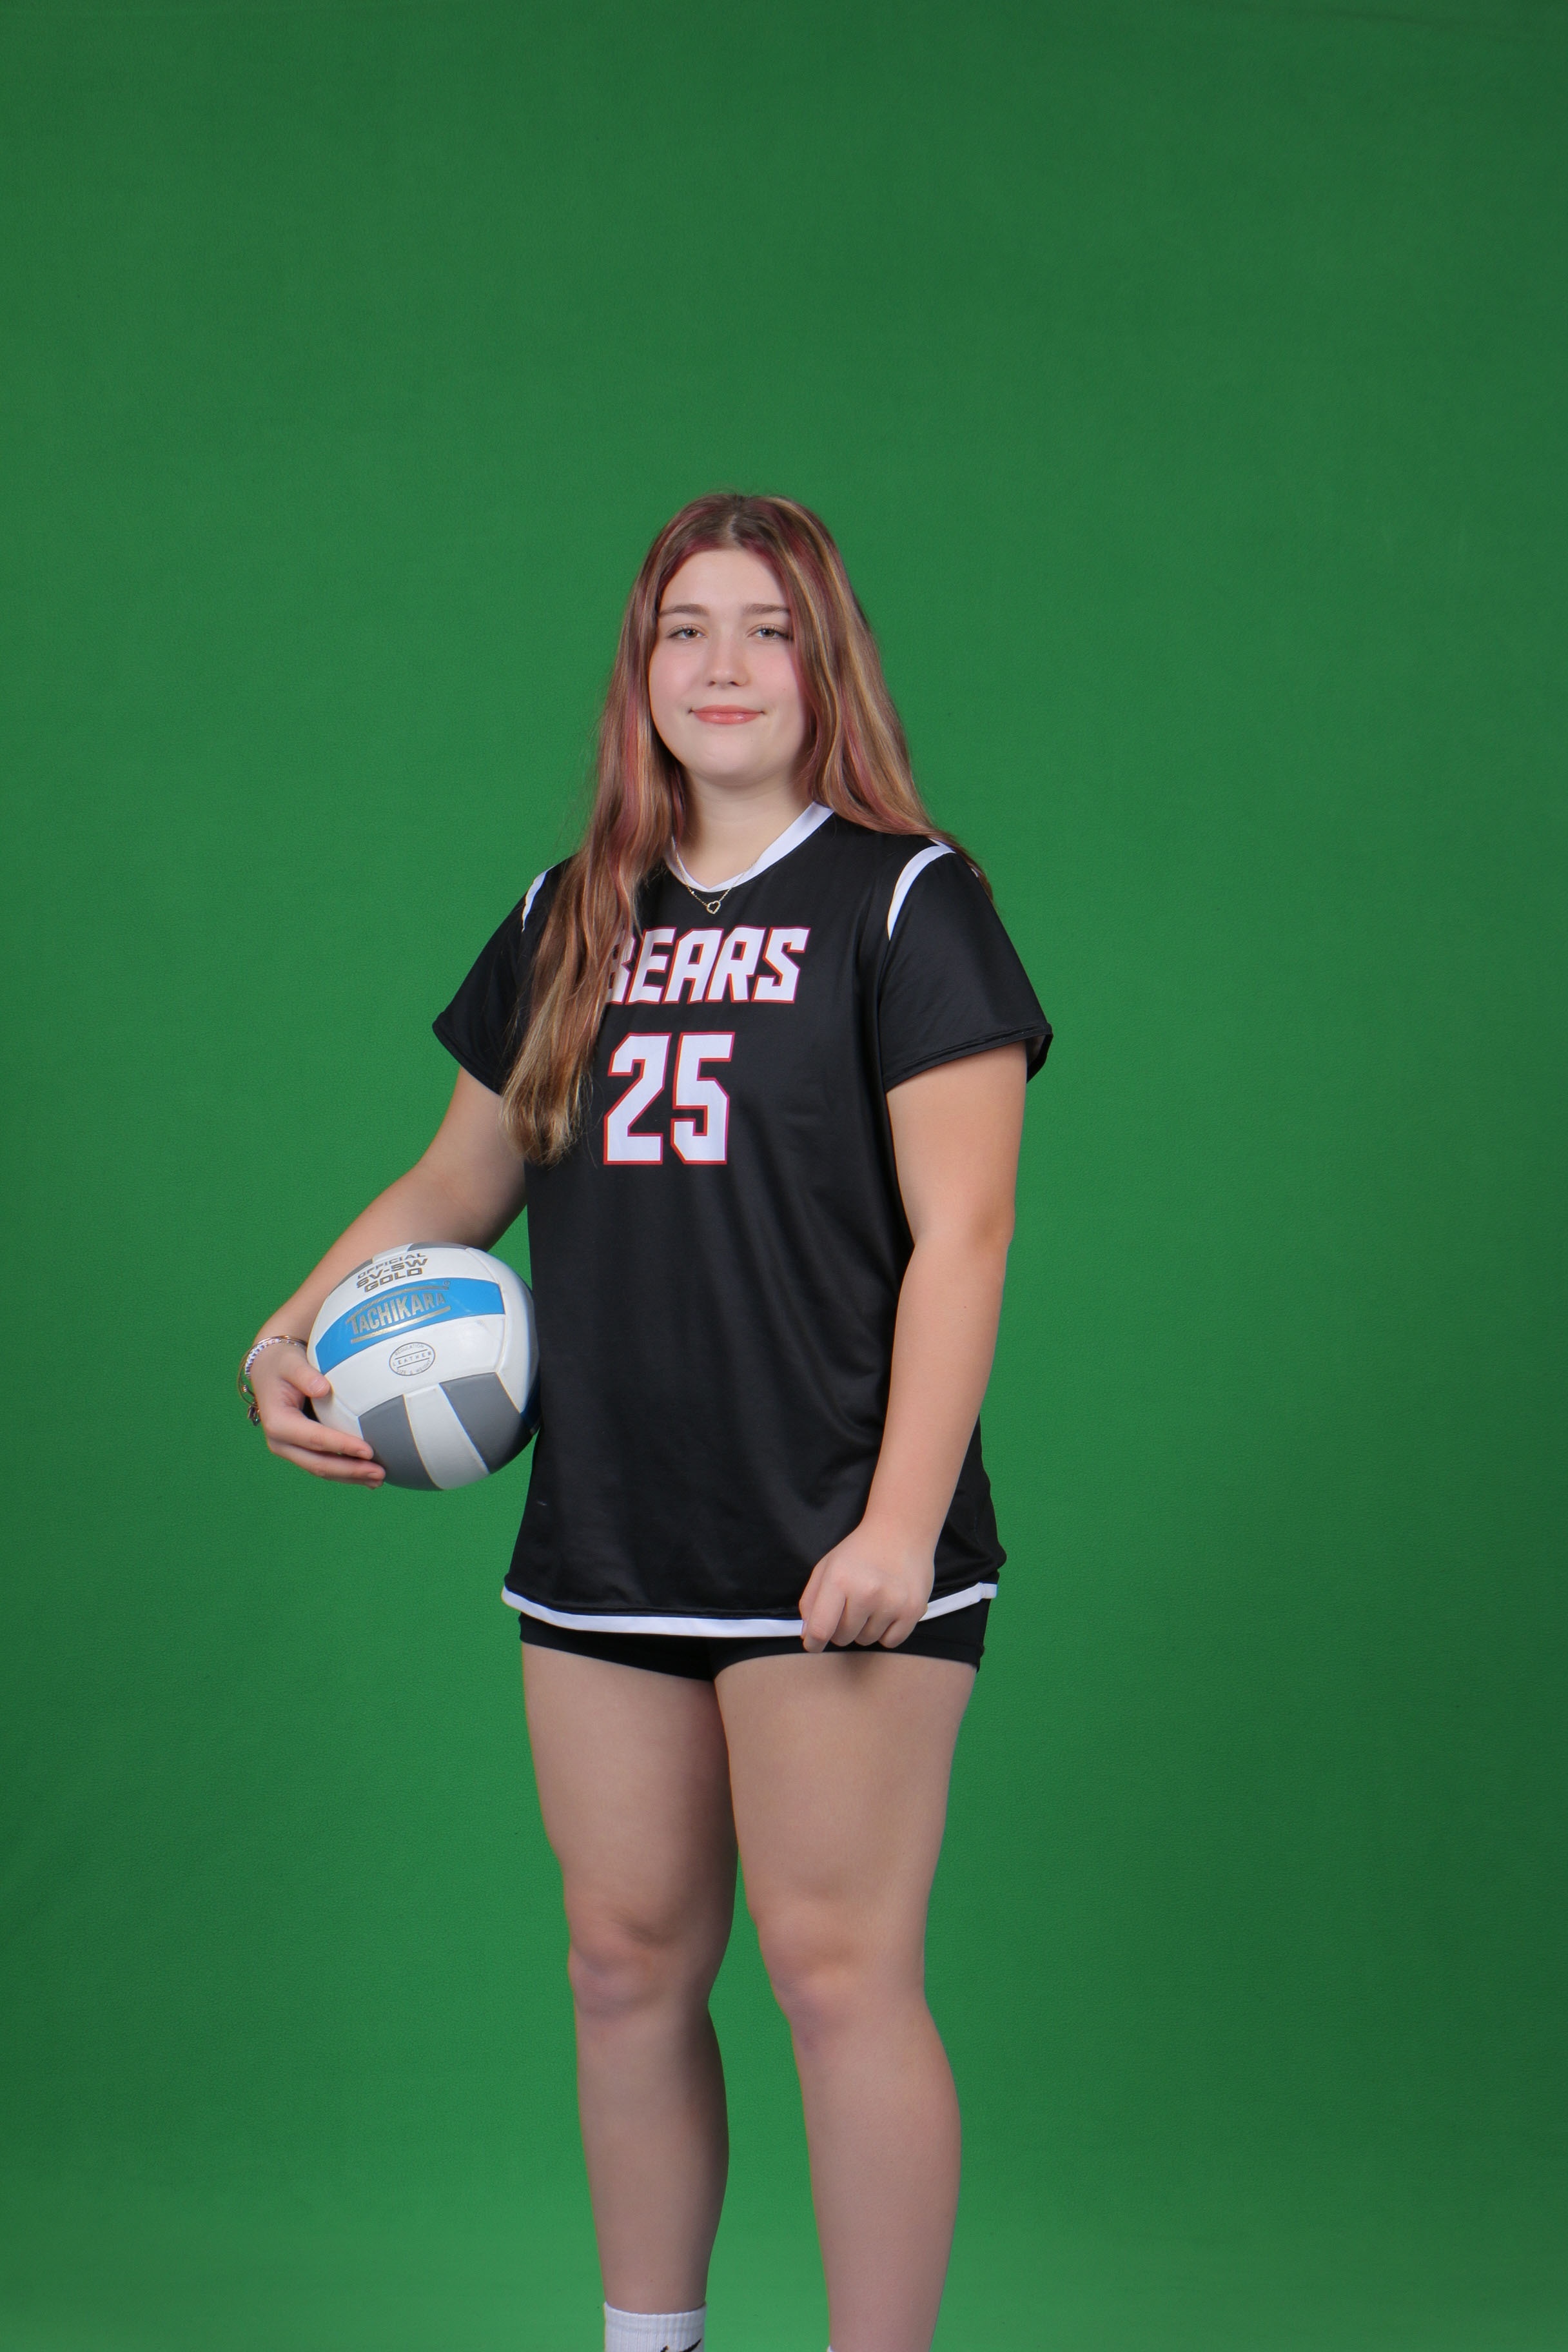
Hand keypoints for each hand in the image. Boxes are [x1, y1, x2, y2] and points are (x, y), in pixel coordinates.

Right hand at [250, 1342, 384, 1485]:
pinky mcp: (301, 1450)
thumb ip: (304, 1374)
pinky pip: (323, 1464)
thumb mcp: (290, 1363)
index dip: (341, 1446)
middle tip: (380, 1473)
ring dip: (350, 1476)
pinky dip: (345, 1472)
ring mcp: (290, 1449)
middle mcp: (281, 1442)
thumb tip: (323, 1389)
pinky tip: (366, 1476)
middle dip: (350, 1471)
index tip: (368, 1451)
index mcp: (278, 1422)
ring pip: (322, 1469)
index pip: (314, 1438)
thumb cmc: (283, 1364)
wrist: (270, 1370)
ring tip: (378, 1479)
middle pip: (318, 1463)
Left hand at [797, 1520, 934, 1651]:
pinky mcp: (913, 1610)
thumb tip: (808, 1635)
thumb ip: (811, 1600)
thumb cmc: (860, 1550)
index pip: (821, 1629)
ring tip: (872, 1602)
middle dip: (841, 1628)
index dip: (813, 1643)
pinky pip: (890, 1642)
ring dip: (864, 1628)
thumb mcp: (826, 1566)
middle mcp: (866, 1592)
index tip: (814, 1644)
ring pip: (866, 1640)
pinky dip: (886, 1632)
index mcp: (839, 1579)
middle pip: (843, 1637)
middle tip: (850, 1606)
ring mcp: (892, 1602)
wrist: (901, 1531)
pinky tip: (887, 1609)